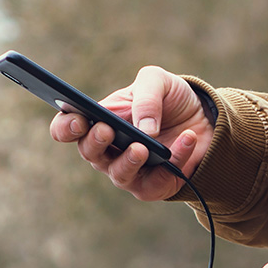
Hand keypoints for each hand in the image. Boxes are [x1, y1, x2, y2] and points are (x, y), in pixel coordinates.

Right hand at [48, 66, 213, 200]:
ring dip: (129, 161)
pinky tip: (187, 139)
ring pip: (119, 174)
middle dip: (96, 142)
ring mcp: (129, 170)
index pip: (67, 129)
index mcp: (98, 120)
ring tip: (142, 147)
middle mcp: (107, 150)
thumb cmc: (168, 99)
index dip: (65, 128)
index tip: (78, 120)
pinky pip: (158, 181)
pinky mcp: (154, 186)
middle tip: (107, 130)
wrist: (202, 119)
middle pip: (89, 153)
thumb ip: (146, 95)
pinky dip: (176, 159)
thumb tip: (143, 128)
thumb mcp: (157, 81)